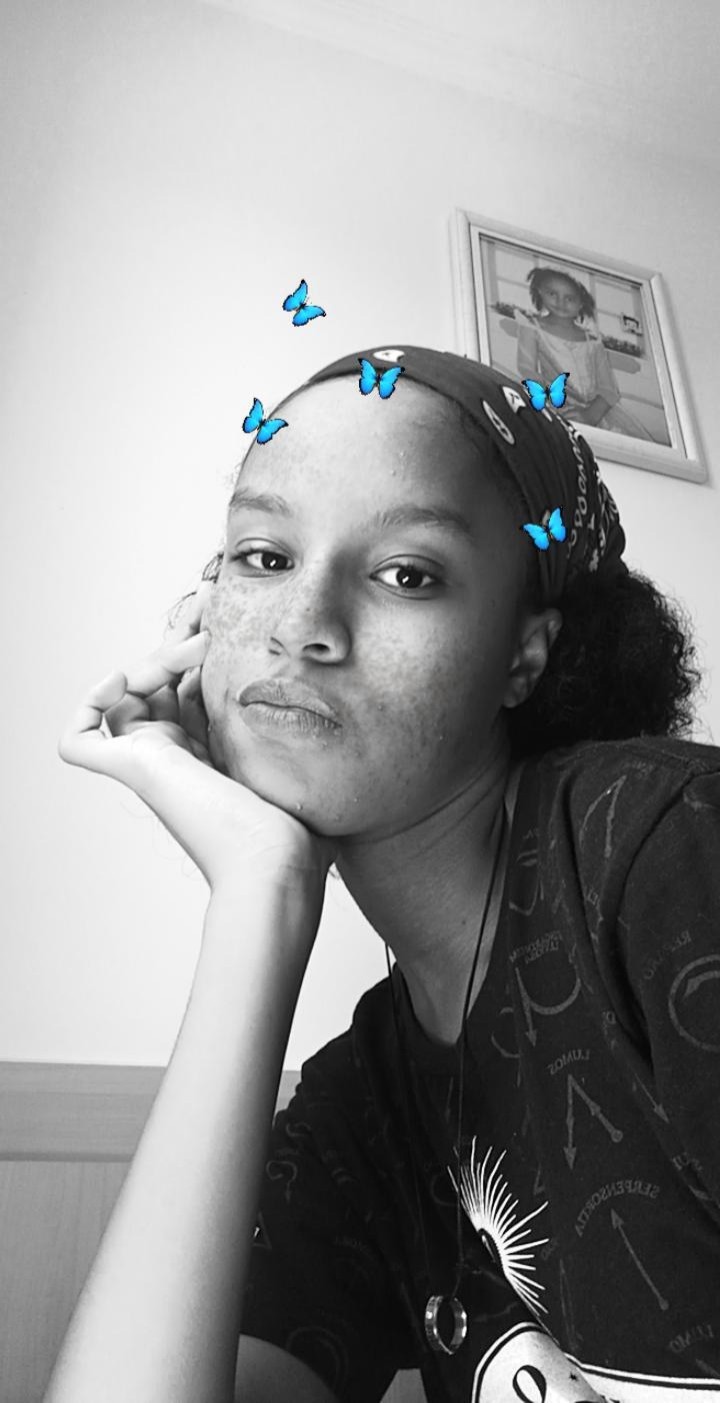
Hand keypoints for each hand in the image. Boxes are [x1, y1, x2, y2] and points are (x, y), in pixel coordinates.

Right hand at [57, 587, 338, 891]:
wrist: (278, 864)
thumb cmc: (300, 831)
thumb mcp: (304, 756)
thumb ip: (303, 723)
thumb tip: (329, 681)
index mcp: (214, 756)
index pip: (192, 688)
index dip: (204, 651)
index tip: (230, 617)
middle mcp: (179, 759)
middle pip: (159, 684)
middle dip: (180, 640)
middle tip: (210, 608)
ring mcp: (153, 765)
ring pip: (127, 697)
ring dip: (154, 658)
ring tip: (196, 645)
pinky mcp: (134, 772)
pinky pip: (80, 740)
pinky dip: (87, 706)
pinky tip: (121, 682)